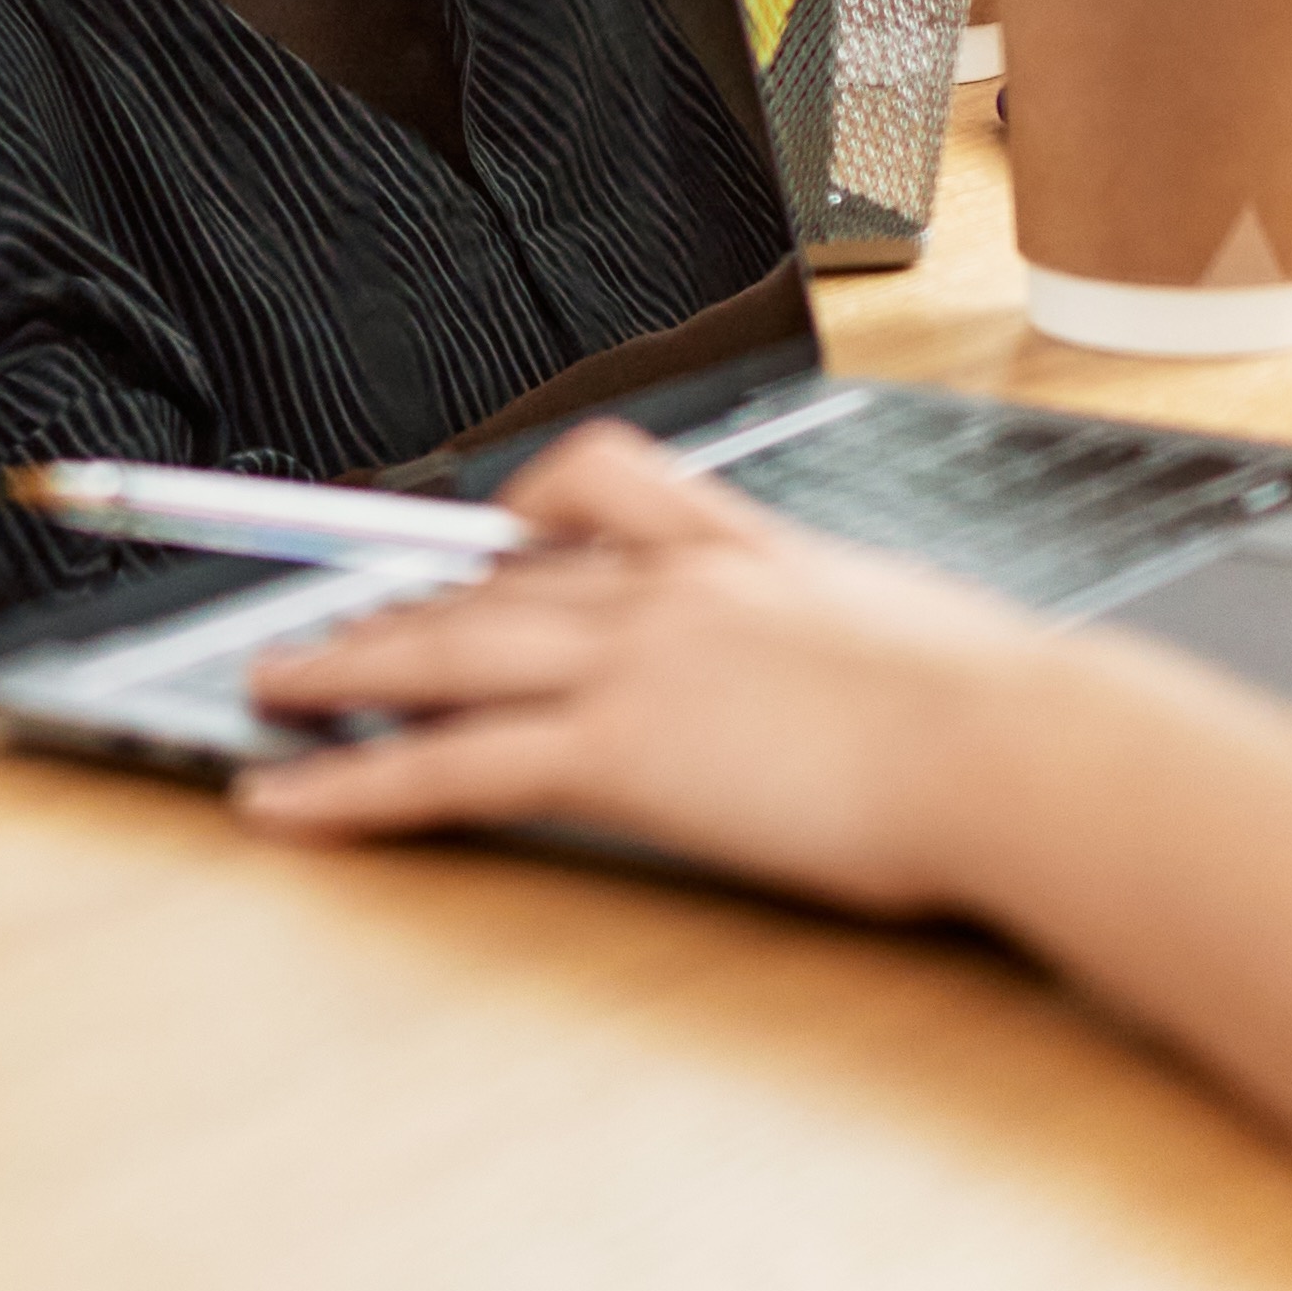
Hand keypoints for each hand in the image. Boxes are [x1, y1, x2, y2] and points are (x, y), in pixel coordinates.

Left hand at [222, 424, 1061, 917]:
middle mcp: (670, 588)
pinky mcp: (614, 749)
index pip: (604, 489)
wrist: (1020, 749)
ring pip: (447, 651)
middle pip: (494, 576)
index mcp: (747, 552)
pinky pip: (449, 764)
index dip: (525, 507)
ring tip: (270, 688)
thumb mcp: (913, 636)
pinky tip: (289, 800)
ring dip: (345, 667)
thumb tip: (869, 671)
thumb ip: (853, 640)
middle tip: (323, 616)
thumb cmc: (1005, 716)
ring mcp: (631, 662)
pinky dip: (354, 784)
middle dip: (399, 596)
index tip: (486, 522)